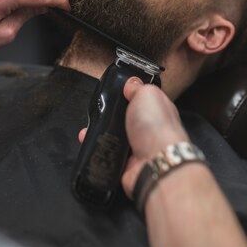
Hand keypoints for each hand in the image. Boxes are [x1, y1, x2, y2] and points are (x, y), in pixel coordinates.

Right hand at [78, 78, 189, 197]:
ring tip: (89, 127)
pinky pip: (108, 153)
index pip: (141, 100)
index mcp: (156, 110)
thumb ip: (138, 87)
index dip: (127, 94)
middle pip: (124, 119)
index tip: (113, 91)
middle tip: (99, 111)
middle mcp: (148, 129)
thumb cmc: (157, 127)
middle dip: (109, 115)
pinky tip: (90, 141)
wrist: (155, 162)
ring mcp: (137, 147)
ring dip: (100, 132)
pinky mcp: (126, 163)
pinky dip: (98, 148)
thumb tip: (131, 82)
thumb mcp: (147, 94)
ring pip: (113, 137)